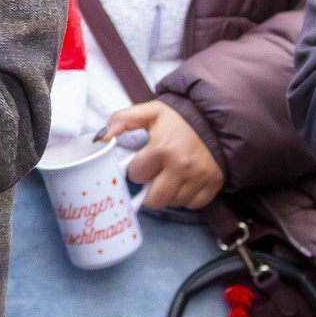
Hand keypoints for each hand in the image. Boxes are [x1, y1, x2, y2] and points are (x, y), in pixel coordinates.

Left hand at [101, 100, 223, 210]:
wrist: (214, 117)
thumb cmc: (178, 117)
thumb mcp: (149, 112)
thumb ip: (121, 120)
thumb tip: (100, 137)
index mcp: (162, 148)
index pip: (136, 175)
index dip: (136, 169)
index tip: (142, 161)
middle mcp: (182, 166)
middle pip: (154, 199)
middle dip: (148, 190)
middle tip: (152, 176)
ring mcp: (199, 177)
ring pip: (173, 203)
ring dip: (167, 194)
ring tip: (168, 177)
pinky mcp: (213, 184)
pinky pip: (193, 204)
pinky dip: (185, 198)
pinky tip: (183, 182)